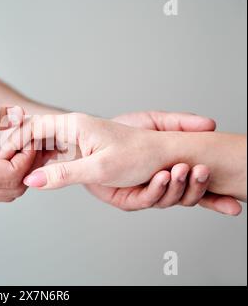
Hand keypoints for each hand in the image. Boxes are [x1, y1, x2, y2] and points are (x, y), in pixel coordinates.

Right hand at [0, 103, 35, 201]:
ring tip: (14, 146)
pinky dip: (3, 175)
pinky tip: (0, 153)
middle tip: (25, 143)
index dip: (27, 156)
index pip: (13, 176)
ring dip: (16, 172)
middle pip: (14, 191)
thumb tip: (17, 115)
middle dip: (27, 167)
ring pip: (4, 194)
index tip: (26, 136)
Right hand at [0, 112, 241, 213]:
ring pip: (42, 144)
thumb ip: (63, 174)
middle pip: (33, 134)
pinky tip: (35, 173)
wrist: (162, 156)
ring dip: (27, 157)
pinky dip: (41, 163)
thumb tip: (31, 180)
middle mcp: (72, 128)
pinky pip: (53, 152)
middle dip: (16, 150)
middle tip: (3, 169)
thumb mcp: (98, 169)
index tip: (1, 161)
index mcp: (74, 125)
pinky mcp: (81, 149)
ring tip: (14, 173)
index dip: (12, 143)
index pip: (32, 128)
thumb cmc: (137, 157)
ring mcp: (76, 137)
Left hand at [88, 111, 240, 214]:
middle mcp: (161, 186)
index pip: (199, 188)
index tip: (235, 203)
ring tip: (179, 170)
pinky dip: (155, 190)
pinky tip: (161, 177)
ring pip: (168, 200)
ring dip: (177, 187)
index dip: (218, 199)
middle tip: (200, 171)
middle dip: (197, 186)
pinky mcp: (126, 198)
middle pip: (187, 197)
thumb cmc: (123, 130)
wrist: (92, 138)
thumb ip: (181, 123)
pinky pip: (145, 200)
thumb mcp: (155, 122)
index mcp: (173, 171)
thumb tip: (211, 124)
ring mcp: (144, 193)